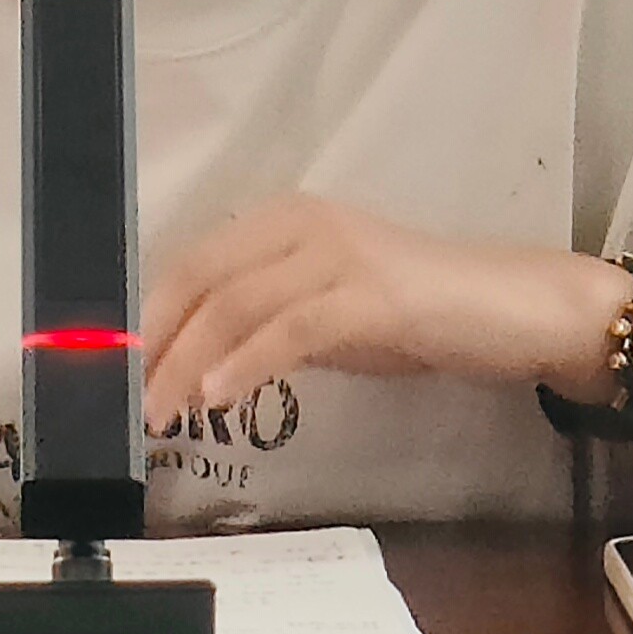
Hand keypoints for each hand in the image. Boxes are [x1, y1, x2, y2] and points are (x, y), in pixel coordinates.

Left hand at [146, 198, 628, 421]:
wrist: (512, 310)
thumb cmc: (422, 314)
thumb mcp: (330, 315)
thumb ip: (271, 324)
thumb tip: (203, 362)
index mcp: (287, 221)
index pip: (195, 262)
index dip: (152, 313)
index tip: (121, 366)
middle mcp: (305, 225)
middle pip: (204, 279)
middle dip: (159, 342)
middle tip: (132, 399)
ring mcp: (339, 256)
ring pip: (236, 304)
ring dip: (189, 363)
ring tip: (164, 412)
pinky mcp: (371, 295)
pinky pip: (290, 329)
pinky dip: (246, 364)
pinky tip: (218, 397)